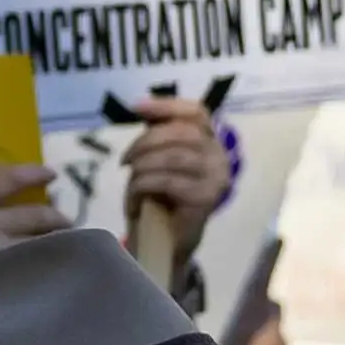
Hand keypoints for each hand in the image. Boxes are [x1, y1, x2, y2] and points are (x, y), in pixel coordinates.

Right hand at [0, 160, 61, 286]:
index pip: (9, 180)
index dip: (34, 173)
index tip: (52, 175)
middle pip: (36, 215)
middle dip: (57, 218)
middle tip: (66, 223)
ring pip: (41, 245)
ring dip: (57, 245)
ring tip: (64, 250)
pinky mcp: (4, 283)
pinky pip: (34, 272)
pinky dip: (45, 270)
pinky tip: (50, 275)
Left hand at [120, 93, 231, 274]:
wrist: (170, 239)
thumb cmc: (163, 196)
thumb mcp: (159, 158)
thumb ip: (158, 134)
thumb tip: (140, 105)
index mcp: (211, 141)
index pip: (197, 112)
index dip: (167, 106)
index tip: (136, 108)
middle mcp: (220, 156)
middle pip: (183, 133)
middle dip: (146, 141)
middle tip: (125, 159)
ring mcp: (216, 178)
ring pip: (175, 157)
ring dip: (144, 165)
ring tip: (130, 179)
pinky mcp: (205, 200)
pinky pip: (169, 182)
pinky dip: (144, 186)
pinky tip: (134, 198)